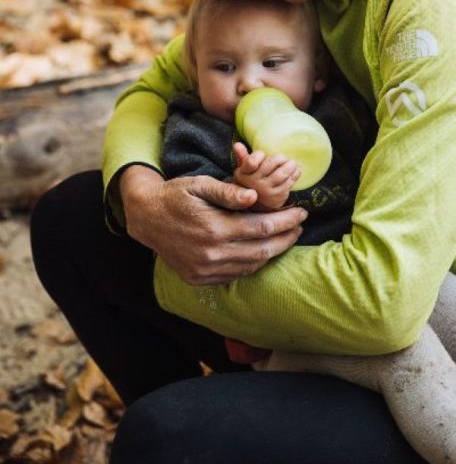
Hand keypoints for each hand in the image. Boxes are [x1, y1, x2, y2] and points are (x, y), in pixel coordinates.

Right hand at [118, 165, 306, 284]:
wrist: (146, 217)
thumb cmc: (176, 195)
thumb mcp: (199, 184)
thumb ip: (228, 192)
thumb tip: (255, 197)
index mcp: (213, 228)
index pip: (261, 227)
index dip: (285, 221)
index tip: (301, 212)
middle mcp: (210, 254)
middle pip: (262, 250)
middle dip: (286, 238)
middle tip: (300, 225)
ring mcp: (204, 270)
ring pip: (250, 266)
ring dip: (272, 253)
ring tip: (286, 237)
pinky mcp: (199, 278)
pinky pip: (234, 275)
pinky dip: (252, 264)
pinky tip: (262, 250)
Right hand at [232, 142, 300, 210]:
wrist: (257, 204)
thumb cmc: (251, 181)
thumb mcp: (245, 170)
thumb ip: (242, 156)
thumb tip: (237, 144)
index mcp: (244, 173)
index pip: (251, 162)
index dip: (258, 156)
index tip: (263, 154)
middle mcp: (254, 183)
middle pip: (270, 164)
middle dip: (280, 158)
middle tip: (285, 157)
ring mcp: (266, 191)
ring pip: (282, 174)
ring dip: (290, 166)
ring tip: (293, 162)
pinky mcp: (277, 197)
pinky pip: (289, 182)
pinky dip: (295, 174)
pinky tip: (297, 170)